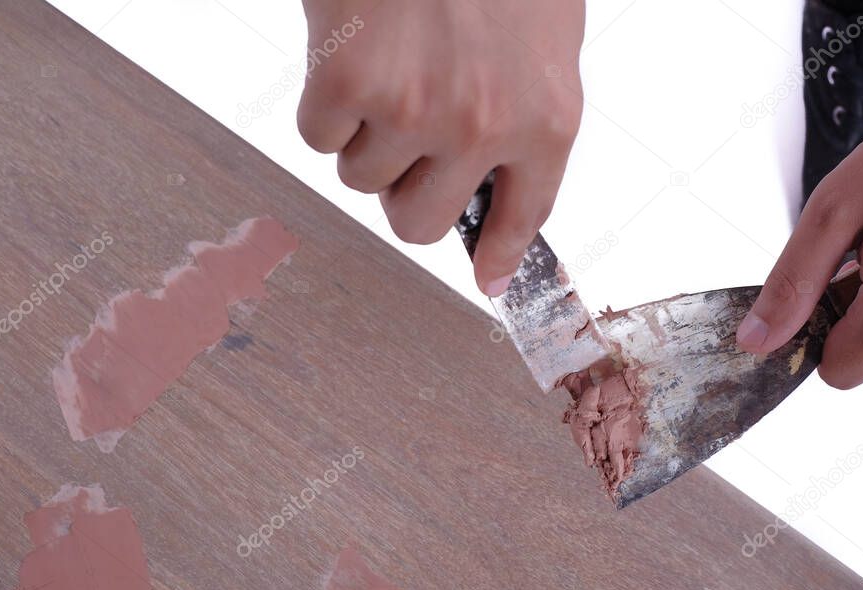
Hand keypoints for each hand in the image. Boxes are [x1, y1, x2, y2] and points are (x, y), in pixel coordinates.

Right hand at [297, 0, 585, 295]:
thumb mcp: (541, 37)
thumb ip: (526, 118)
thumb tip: (498, 196)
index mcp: (545, 116)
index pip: (523, 216)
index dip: (499, 254)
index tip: (487, 279)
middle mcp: (483, 127)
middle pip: (415, 224)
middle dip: (403, 189)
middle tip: (403, 138)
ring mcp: (415, 109)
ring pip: (360, 179)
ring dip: (364, 134)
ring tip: (386, 63)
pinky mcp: (347, 84)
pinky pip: (317, 138)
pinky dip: (324, 101)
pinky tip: (352, 48)